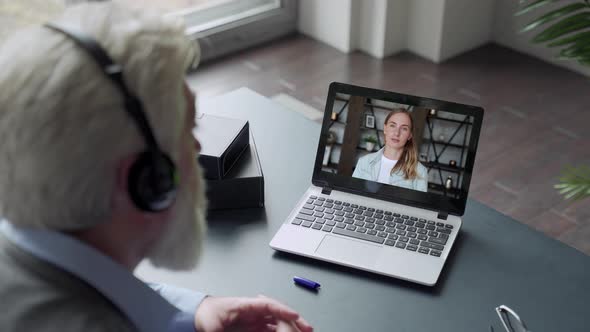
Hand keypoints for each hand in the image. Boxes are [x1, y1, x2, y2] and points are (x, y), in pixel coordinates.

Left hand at [194, 295, 312, 331]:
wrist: (193, 315)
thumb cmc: (204, 316)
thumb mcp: (213, 328)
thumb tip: (246, 329)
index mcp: (244, 305)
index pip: (268, 305)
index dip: (283, 310)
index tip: (295, 316)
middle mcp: (251, 310)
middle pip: (277, 313)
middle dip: (293, 319)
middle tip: (307, 327)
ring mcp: (251, 319)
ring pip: (276, 322)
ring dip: (289, 327)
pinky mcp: (249, 327)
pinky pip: (268, 329)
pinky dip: (279, 331)